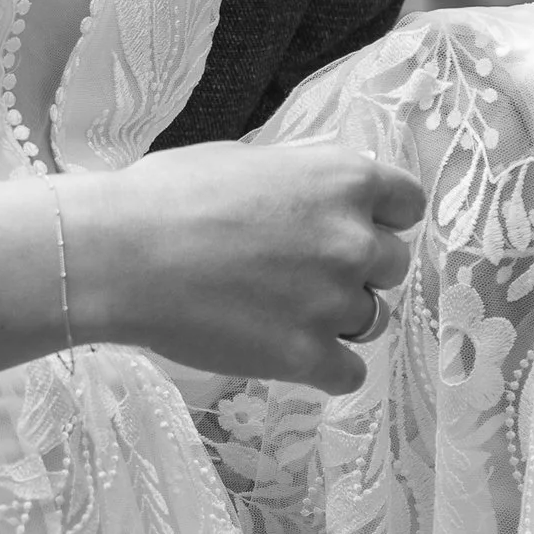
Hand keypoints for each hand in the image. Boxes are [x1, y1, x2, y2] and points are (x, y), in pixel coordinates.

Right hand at [77, 141, 425, 393]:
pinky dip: (327, 367)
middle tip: (304, 272)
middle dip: (358, 269)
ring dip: (339, 317)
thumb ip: (305, 179)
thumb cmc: (171, 194)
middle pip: (393, 265)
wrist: (123, 256)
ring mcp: (334, 303)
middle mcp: (354, 240)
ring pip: (370, 318)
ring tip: (284, 312)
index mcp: (345, 179)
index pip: (409, 203)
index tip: (357, 227)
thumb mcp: (251, 160)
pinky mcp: (308, 357)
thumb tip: (326, 192)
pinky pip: (350, 373)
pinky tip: (292, 354)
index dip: (384, 217)